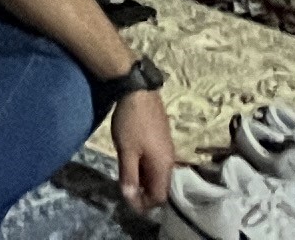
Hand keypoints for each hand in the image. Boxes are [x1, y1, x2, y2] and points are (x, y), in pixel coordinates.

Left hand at [110, 87, 175, 211]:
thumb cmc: (132, 123)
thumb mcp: (126, 150)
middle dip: (144, 192)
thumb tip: (130, 197)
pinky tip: (132, 159)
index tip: (128, 201)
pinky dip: (145, 166)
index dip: (144, 203)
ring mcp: (167, 149)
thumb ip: (129, 175)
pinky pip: (156, 161)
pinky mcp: (162, 139)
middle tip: (125, 189)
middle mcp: (169, 160)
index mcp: (163, 166)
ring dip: (143, 178)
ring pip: (157, 173)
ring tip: (126, 175)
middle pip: (160, 186)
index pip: (159, 196)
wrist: (139, 92)